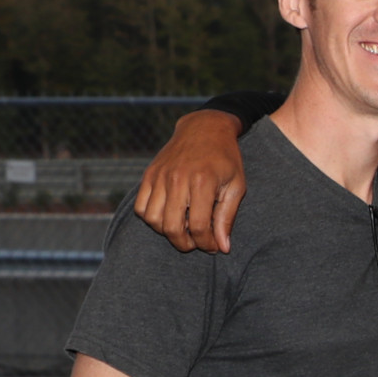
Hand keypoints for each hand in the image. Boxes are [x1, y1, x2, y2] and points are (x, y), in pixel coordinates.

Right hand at [134, 110, 246, 253]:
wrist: (204, 129)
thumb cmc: (225, 159)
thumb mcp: (236, 186)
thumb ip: (227, 218)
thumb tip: (223, 248)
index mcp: (202, 182)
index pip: (198, 226)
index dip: (206, 243)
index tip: (214, 247)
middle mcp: (177, 180)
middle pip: (171, 227)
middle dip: (185, 243)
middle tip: (197, 242)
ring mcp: (159, 176)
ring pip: (152, 219)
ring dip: (167, 232)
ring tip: (184, 228)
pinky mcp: (149, 175)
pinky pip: (141, 207)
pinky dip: (152, 218)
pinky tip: (169, 216)